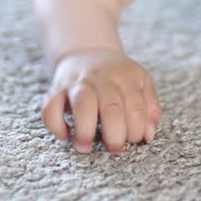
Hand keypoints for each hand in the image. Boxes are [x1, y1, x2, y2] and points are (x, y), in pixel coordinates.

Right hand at [41, 49, 160, 153]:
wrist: (87, 51)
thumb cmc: (117, 76)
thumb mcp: (140, 83)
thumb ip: (150, 107)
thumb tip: (149, 135)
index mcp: (126, 77)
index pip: (136, 106)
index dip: (137, 128)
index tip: (134, 141)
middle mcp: (102, 78)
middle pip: (111, 106)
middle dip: (115, 134)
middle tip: (115, 149)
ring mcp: (77, 83)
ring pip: (82, 104)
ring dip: (85, 130)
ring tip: (86, 148)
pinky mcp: (56, 90)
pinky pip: (50, 108)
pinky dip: (56, 125)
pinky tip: (67, 135)